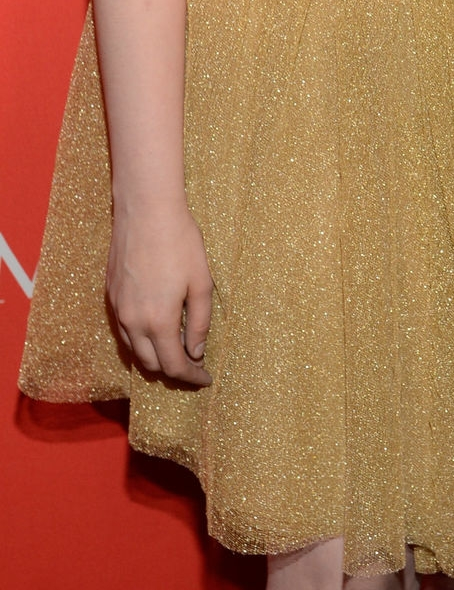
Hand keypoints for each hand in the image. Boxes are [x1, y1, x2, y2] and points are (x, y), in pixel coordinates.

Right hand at [106, 201, 213, 384]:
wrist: (146, 210)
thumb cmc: (180, 243)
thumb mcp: (201, 283)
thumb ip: (199, 323)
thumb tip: (196, 352)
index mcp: (158, 321)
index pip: (174, 366)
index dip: (192, 377)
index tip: (206, 379)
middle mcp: (132, 321)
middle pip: (151, 365)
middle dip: (173, 372)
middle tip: (194, 366)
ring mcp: (118, 309)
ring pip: (134, 351)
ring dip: (155, 357)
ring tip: (177, 350)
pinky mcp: (110, 296)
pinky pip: (123, 332)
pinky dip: (140, 341)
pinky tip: (156, 330)